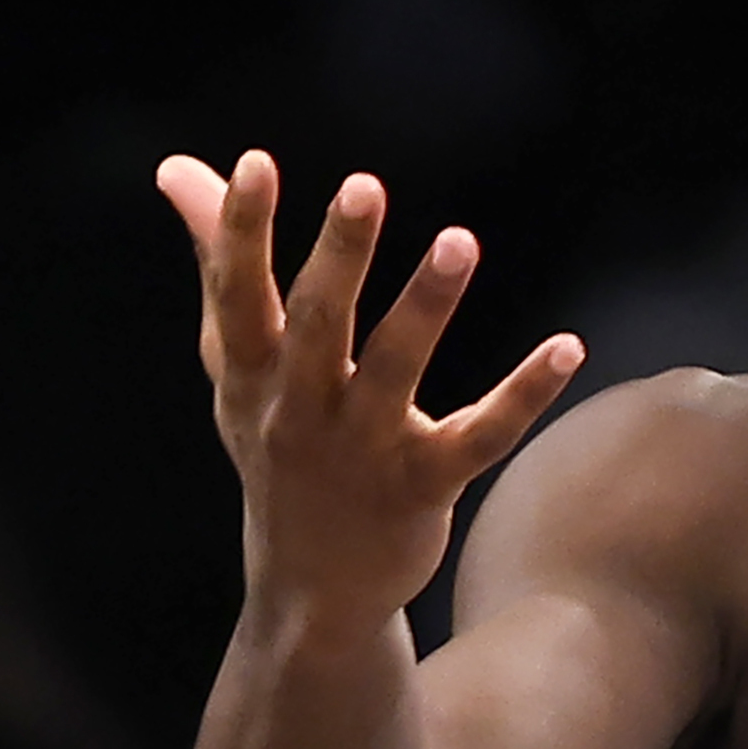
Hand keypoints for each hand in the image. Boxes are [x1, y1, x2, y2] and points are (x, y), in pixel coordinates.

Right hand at [157, 151, 584, 623]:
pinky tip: (568, 347)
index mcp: (251, 373)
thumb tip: (179, 169)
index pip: (237, 293)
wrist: (309, 585)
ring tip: (461, 240)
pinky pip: (480, 436)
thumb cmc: (277, 443)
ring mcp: (361, 451)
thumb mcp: (237, 363)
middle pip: (316, 323)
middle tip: (363, 185)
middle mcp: (299, 409)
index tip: (254, 164)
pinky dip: (525, 393)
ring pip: (395, 370)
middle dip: (339, 254)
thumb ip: (218, 263)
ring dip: (426, 305)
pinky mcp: (423, 487)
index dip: (240, 230)